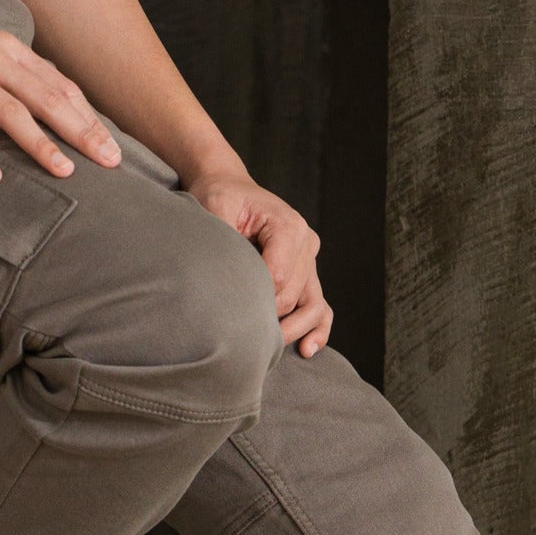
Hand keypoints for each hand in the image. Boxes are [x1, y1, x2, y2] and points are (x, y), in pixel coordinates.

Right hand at [0, 0, 121, 182]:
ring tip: (65, 171)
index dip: (87, 114)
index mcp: (4, 47)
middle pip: (45, 97)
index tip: (111, 142)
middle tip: (110, 161)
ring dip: (40, 143)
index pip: (57, 84)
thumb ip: (10, 65)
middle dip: (81, 130)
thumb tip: (47, 92)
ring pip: (8, 111)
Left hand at [185, 168, 331, 356]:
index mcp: (288, 226)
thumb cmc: (220, 195)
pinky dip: (317, 327)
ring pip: (313, 305)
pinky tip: (307, 348)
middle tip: (241, 334)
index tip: (231, 310)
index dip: (257, 300)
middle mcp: (307, 242)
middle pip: (294, 296)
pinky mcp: (307, 271)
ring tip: (272, 350)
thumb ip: (225, 239)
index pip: (279, 278)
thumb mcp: (216, 208)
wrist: (228, 185)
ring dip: (296, 330)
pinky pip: (320, 304)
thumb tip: (226, 278)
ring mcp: (310, 258)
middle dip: (271, 319)